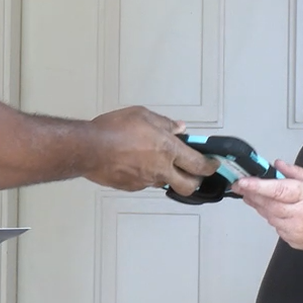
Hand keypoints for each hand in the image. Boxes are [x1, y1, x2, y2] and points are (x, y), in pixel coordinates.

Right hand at [83, 107, 216, 192]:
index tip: (213, 164)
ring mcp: (147, 181)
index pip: (198, 164)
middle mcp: (161, 169)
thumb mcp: (142, 115)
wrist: (89, 149)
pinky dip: (147, 175)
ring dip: (167, 175)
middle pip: (189, 186)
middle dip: (195, 181)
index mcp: (168, 149)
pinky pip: (146, 183)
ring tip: (156, 161)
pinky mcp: (132, 187)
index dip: (210, 166)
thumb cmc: (114, 129)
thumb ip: (164, 123)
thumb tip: (179, 128)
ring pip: (165, 183)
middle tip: (193, 172)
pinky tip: (136, 164)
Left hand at [231, 161, 302, 251]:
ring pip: (269, 217)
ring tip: (254, 196)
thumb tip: (276, 165)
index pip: (277, 190)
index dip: (257, 186)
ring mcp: (296, 231)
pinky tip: (277, 211)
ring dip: (260, 206)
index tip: (241, 182)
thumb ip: (296, 172)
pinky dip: (273, 217)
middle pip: (268, 205)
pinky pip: (277, 227)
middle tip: (240, 186)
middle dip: (252, 194)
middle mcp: (301, 215)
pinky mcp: (294, 242)